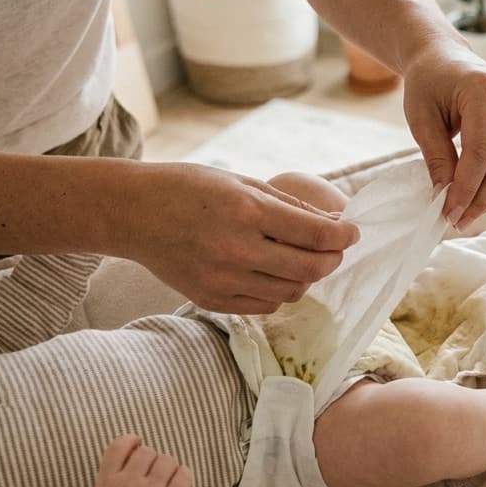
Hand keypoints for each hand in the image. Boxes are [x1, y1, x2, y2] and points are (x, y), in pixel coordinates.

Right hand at [93, 435, 191, 486]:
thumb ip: (115, 469)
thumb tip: (138, 443)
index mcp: (106, 482)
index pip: (119, 445)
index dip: (131, 440)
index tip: (136, 445)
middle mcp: (127, 485)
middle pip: (146, 451)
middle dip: (150, 460)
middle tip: (149, 476)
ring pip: (166, 459)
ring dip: (167, 468)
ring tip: (161, 483)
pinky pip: (184, 473)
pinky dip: (182, 475)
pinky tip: (175, 485)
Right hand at [115, 162, 358, 313]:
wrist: (133, 213)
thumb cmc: (189, 188)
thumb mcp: (242, 181)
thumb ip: (290, 206)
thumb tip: (333, 224)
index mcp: (247, 211)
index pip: (316, 235)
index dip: (344, 235)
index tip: (352, 232)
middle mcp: (237, 249)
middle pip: (310, 269)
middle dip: (332, 259)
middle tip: (334, 249)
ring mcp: (223, 279)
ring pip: (291, 291)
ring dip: (305, 276)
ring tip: (299, 258)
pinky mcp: (211, 300)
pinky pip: (264, 305)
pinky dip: (277, 291)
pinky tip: (271, 272)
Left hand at [402, 42, 485, 231]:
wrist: (444, 57)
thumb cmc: (428, 84)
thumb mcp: (421, 119)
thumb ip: (437, 158)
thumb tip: (447, 199)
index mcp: (485, 88)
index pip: (481, 150)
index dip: (467, 187)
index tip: (449, 213)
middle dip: (482, 198)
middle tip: (459, 221)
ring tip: (470, 215)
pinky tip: (482, 198)